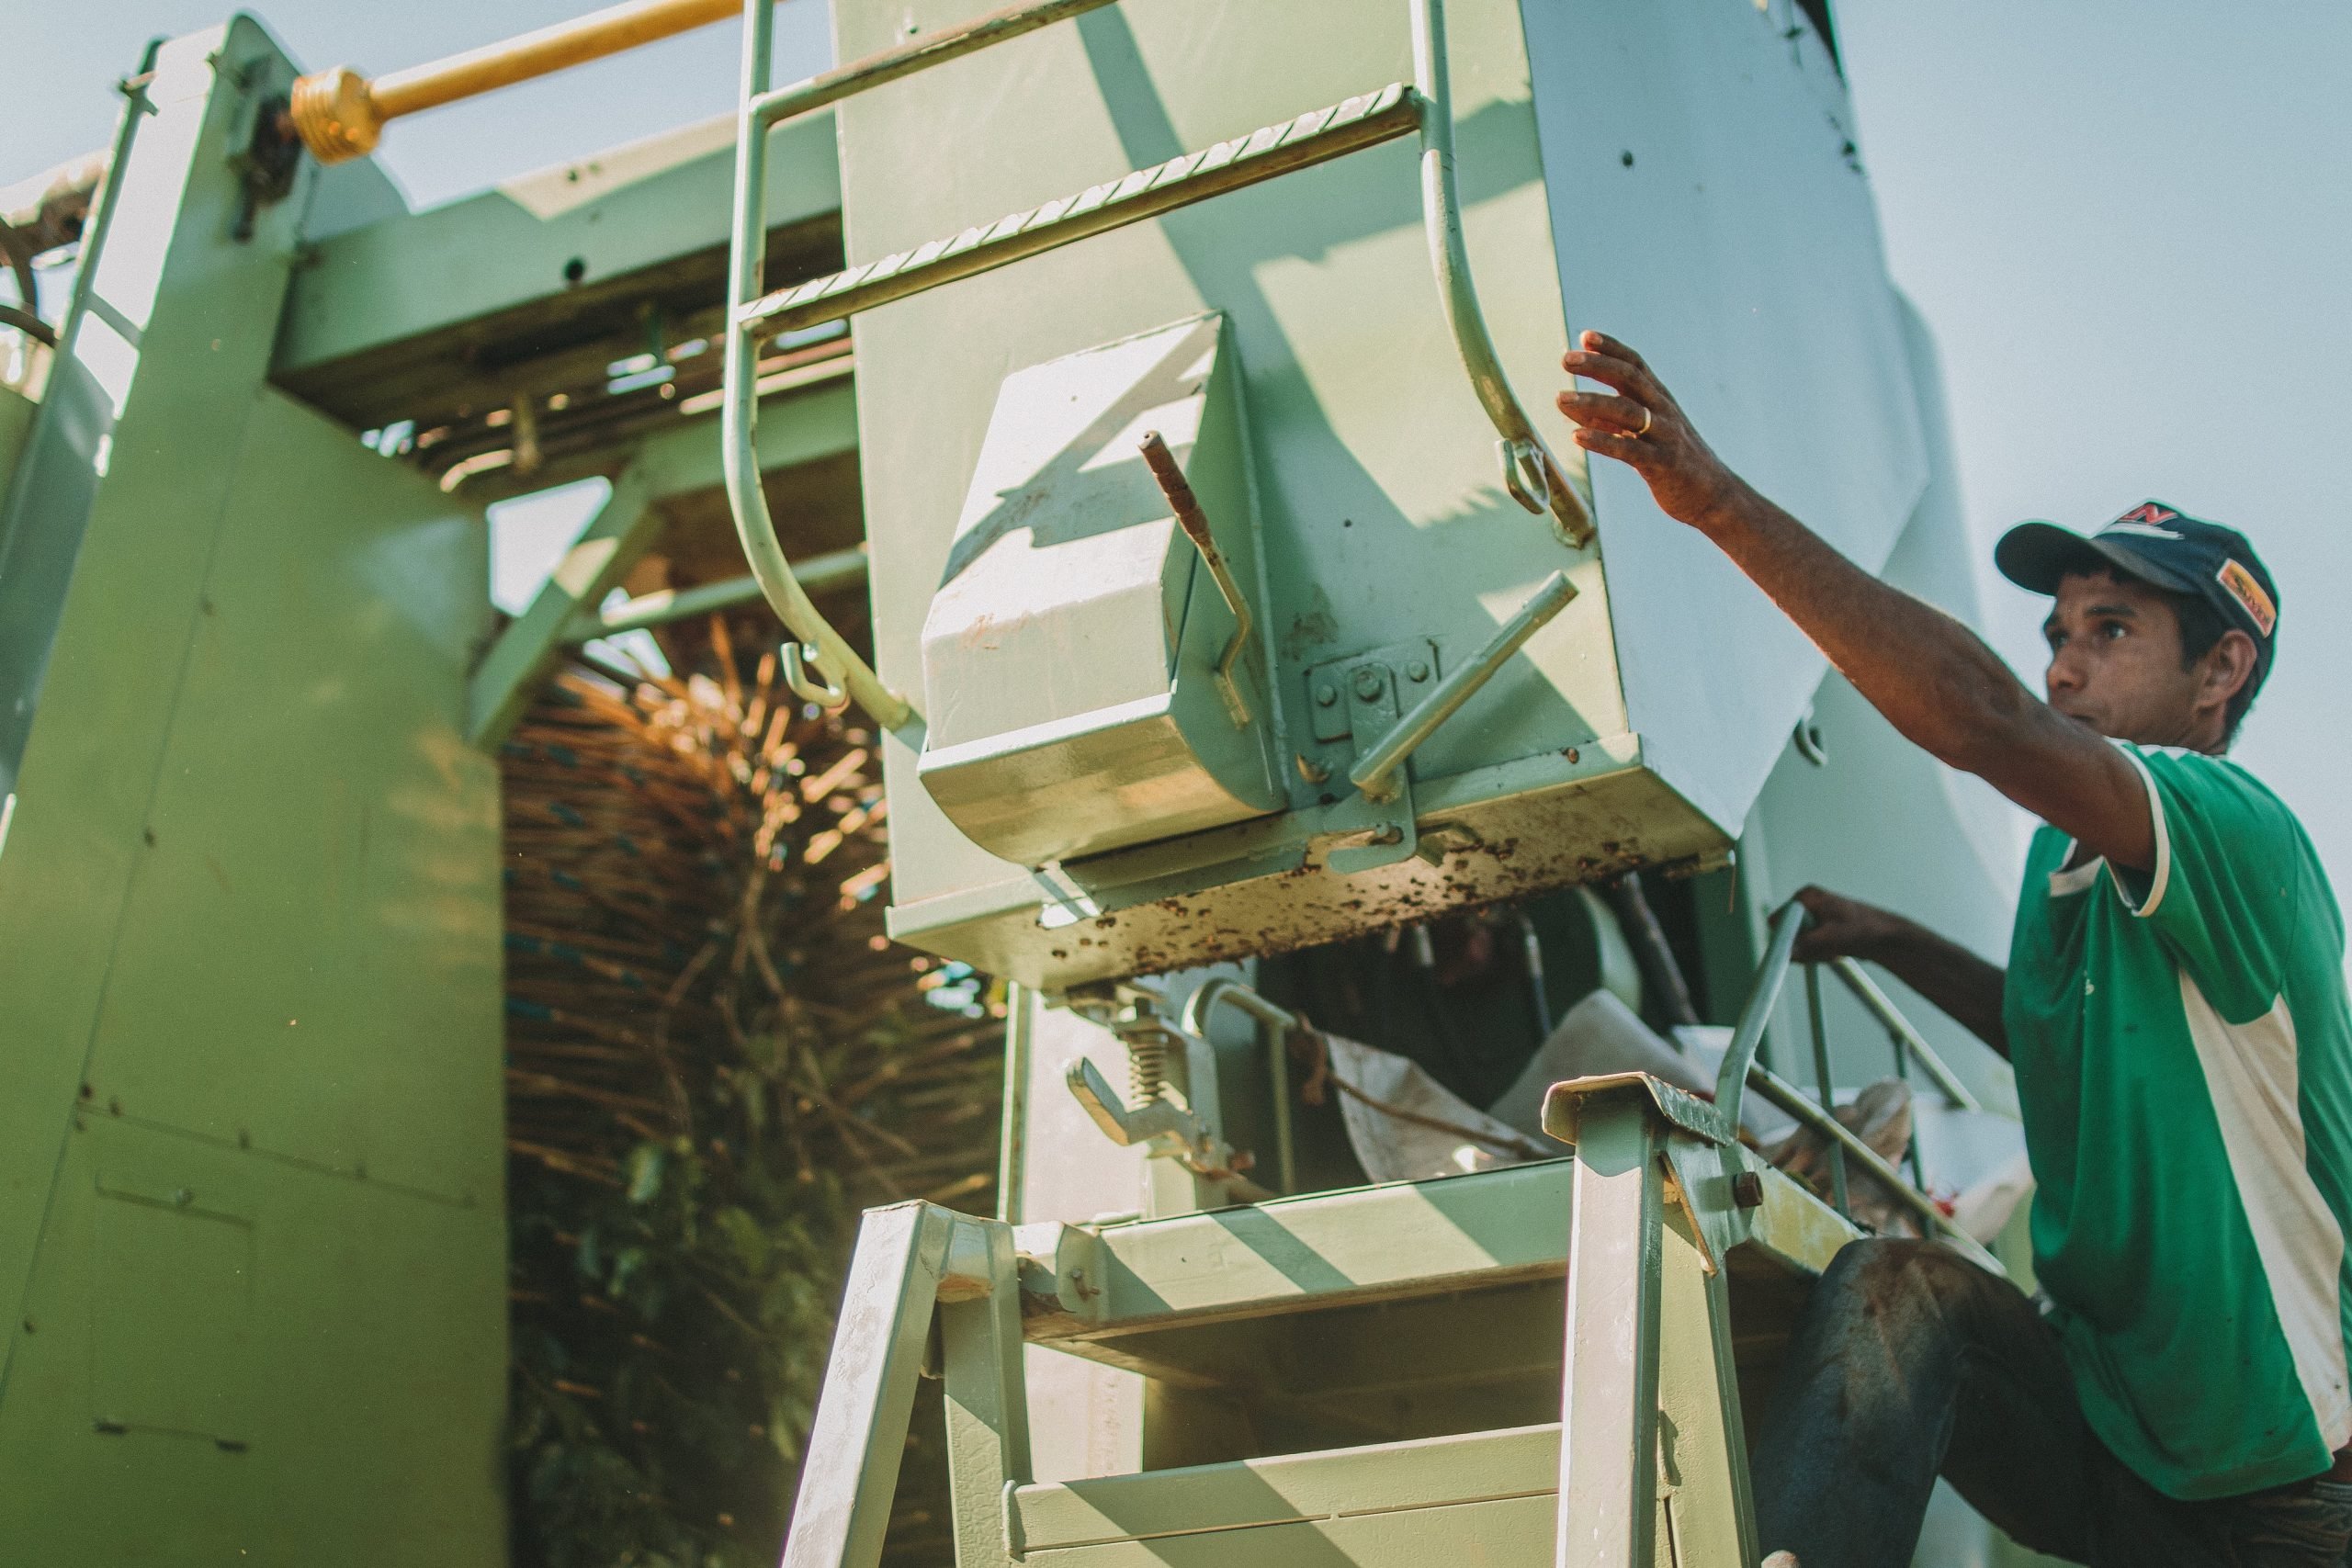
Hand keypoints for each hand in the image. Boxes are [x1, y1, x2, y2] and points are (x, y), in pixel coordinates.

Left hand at [1556, 331, 1744, 530]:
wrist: (1712, 495)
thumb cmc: (1672, 461)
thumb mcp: (1641, 435)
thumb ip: (1609, 420)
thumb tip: (1572, 409)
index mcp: (1659, 399)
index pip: (1635, 364)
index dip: (1611, 348)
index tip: (1585, 336)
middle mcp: (1663, 410)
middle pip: (1630, 378)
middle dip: (1597, 365)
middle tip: (1566, 359)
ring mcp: (1664, 435)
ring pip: (1626, 411)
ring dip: (1591, 402)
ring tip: (1560, 399)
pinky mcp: (1662, 463)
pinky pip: (1628, 449)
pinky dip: (1601, 441)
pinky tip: (1576, 437)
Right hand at [1788, 885, 1908, 964]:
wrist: (1885, 937)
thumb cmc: (1863, 929)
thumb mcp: (1832, 937)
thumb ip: (1807, 944)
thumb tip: (1786, 953)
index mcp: (1806, 896)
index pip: (1779, 920)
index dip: (1785, 938)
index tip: (1791, 954)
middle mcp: (1805, 904)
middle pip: (1787, 934)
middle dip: (1803, 948)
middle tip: (1825, 950)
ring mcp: (1810, 917)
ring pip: (1797, 944)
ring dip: (1813, 953)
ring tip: (1835, 950)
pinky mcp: (1816, 930)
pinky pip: (1807, 948)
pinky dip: (1819, 954)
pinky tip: (1836, 952)